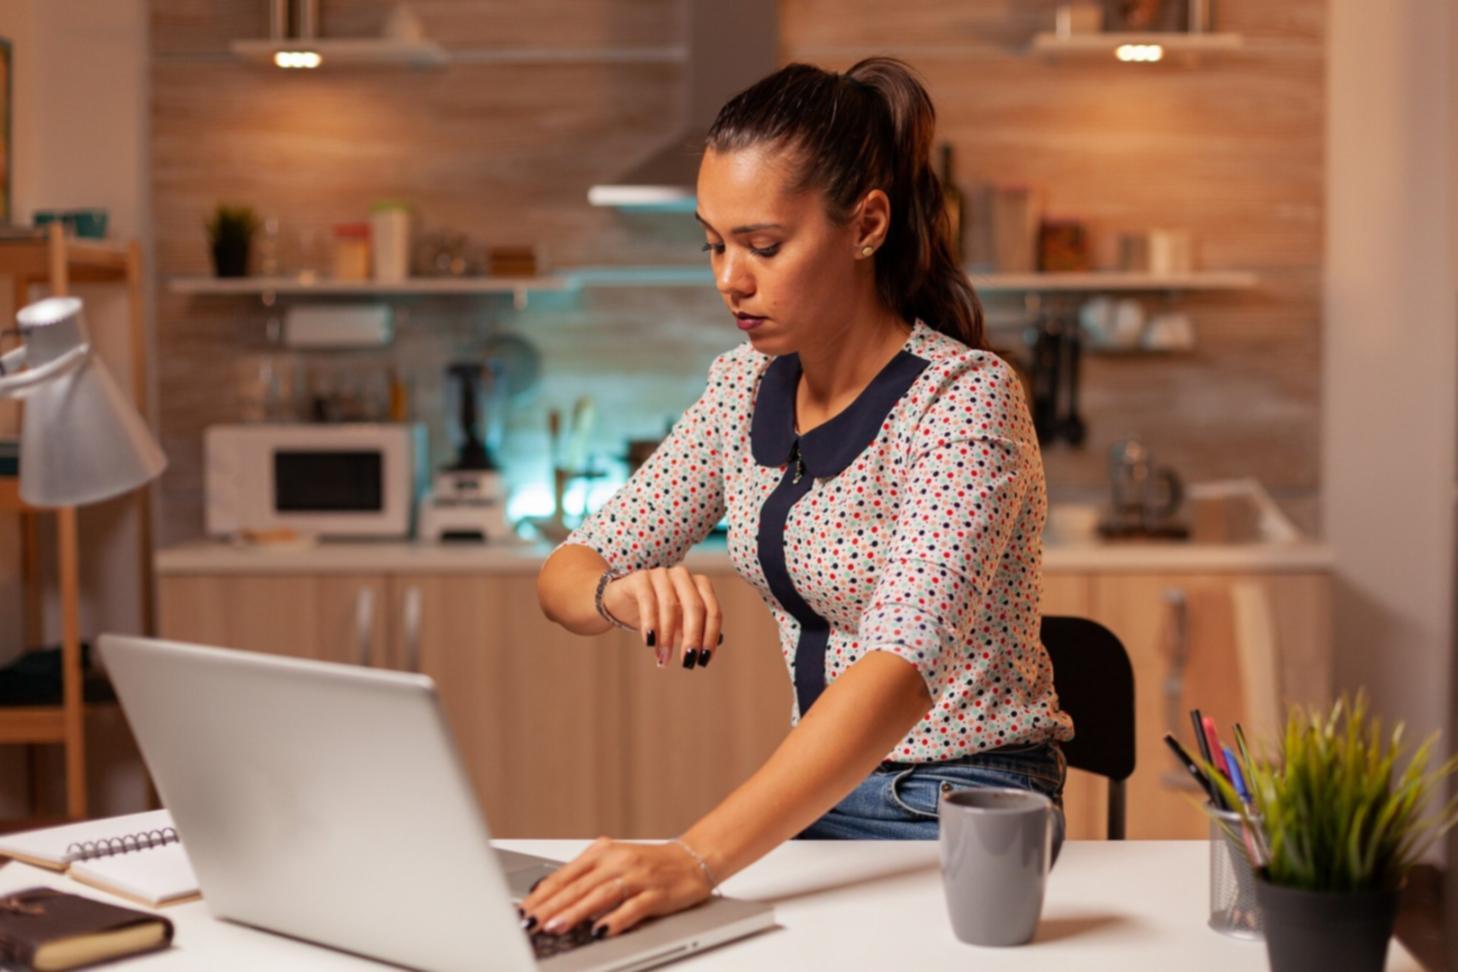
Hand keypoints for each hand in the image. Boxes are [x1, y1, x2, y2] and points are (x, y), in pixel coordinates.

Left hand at [519, 837, 713, 938]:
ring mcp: (637, 877)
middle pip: (577, 886)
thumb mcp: (613, 862)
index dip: (540, 895)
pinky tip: (601, 931)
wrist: (693, 858)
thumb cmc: (649, 864)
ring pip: (600, 895)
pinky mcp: (656, 894)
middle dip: (550, 906)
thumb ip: (584, 877)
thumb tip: (547, 897)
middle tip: (529, 922)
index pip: (563, 876)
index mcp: (602, 853)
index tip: (522, 911)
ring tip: (555, 926)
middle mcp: (617, 861)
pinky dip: (616, 920)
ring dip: (576, 912)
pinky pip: (633, 908)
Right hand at [601, 566, 723, 668]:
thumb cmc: (658, 614)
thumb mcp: (680, 625)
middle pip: (695, 607)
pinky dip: (650, 624)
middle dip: (693, 637)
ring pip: (670, 606)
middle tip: (687, 662)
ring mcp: (661, 574)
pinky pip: (648, 602)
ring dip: (667, 637)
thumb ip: (698, 630)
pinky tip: (649, 642)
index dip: (710, 636)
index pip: (713, 611)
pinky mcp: (640, 578)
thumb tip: (718, 643)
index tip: (703, 660)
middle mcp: (683, 575)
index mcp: (700, 584)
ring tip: (663, 659)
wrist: (621, 602)